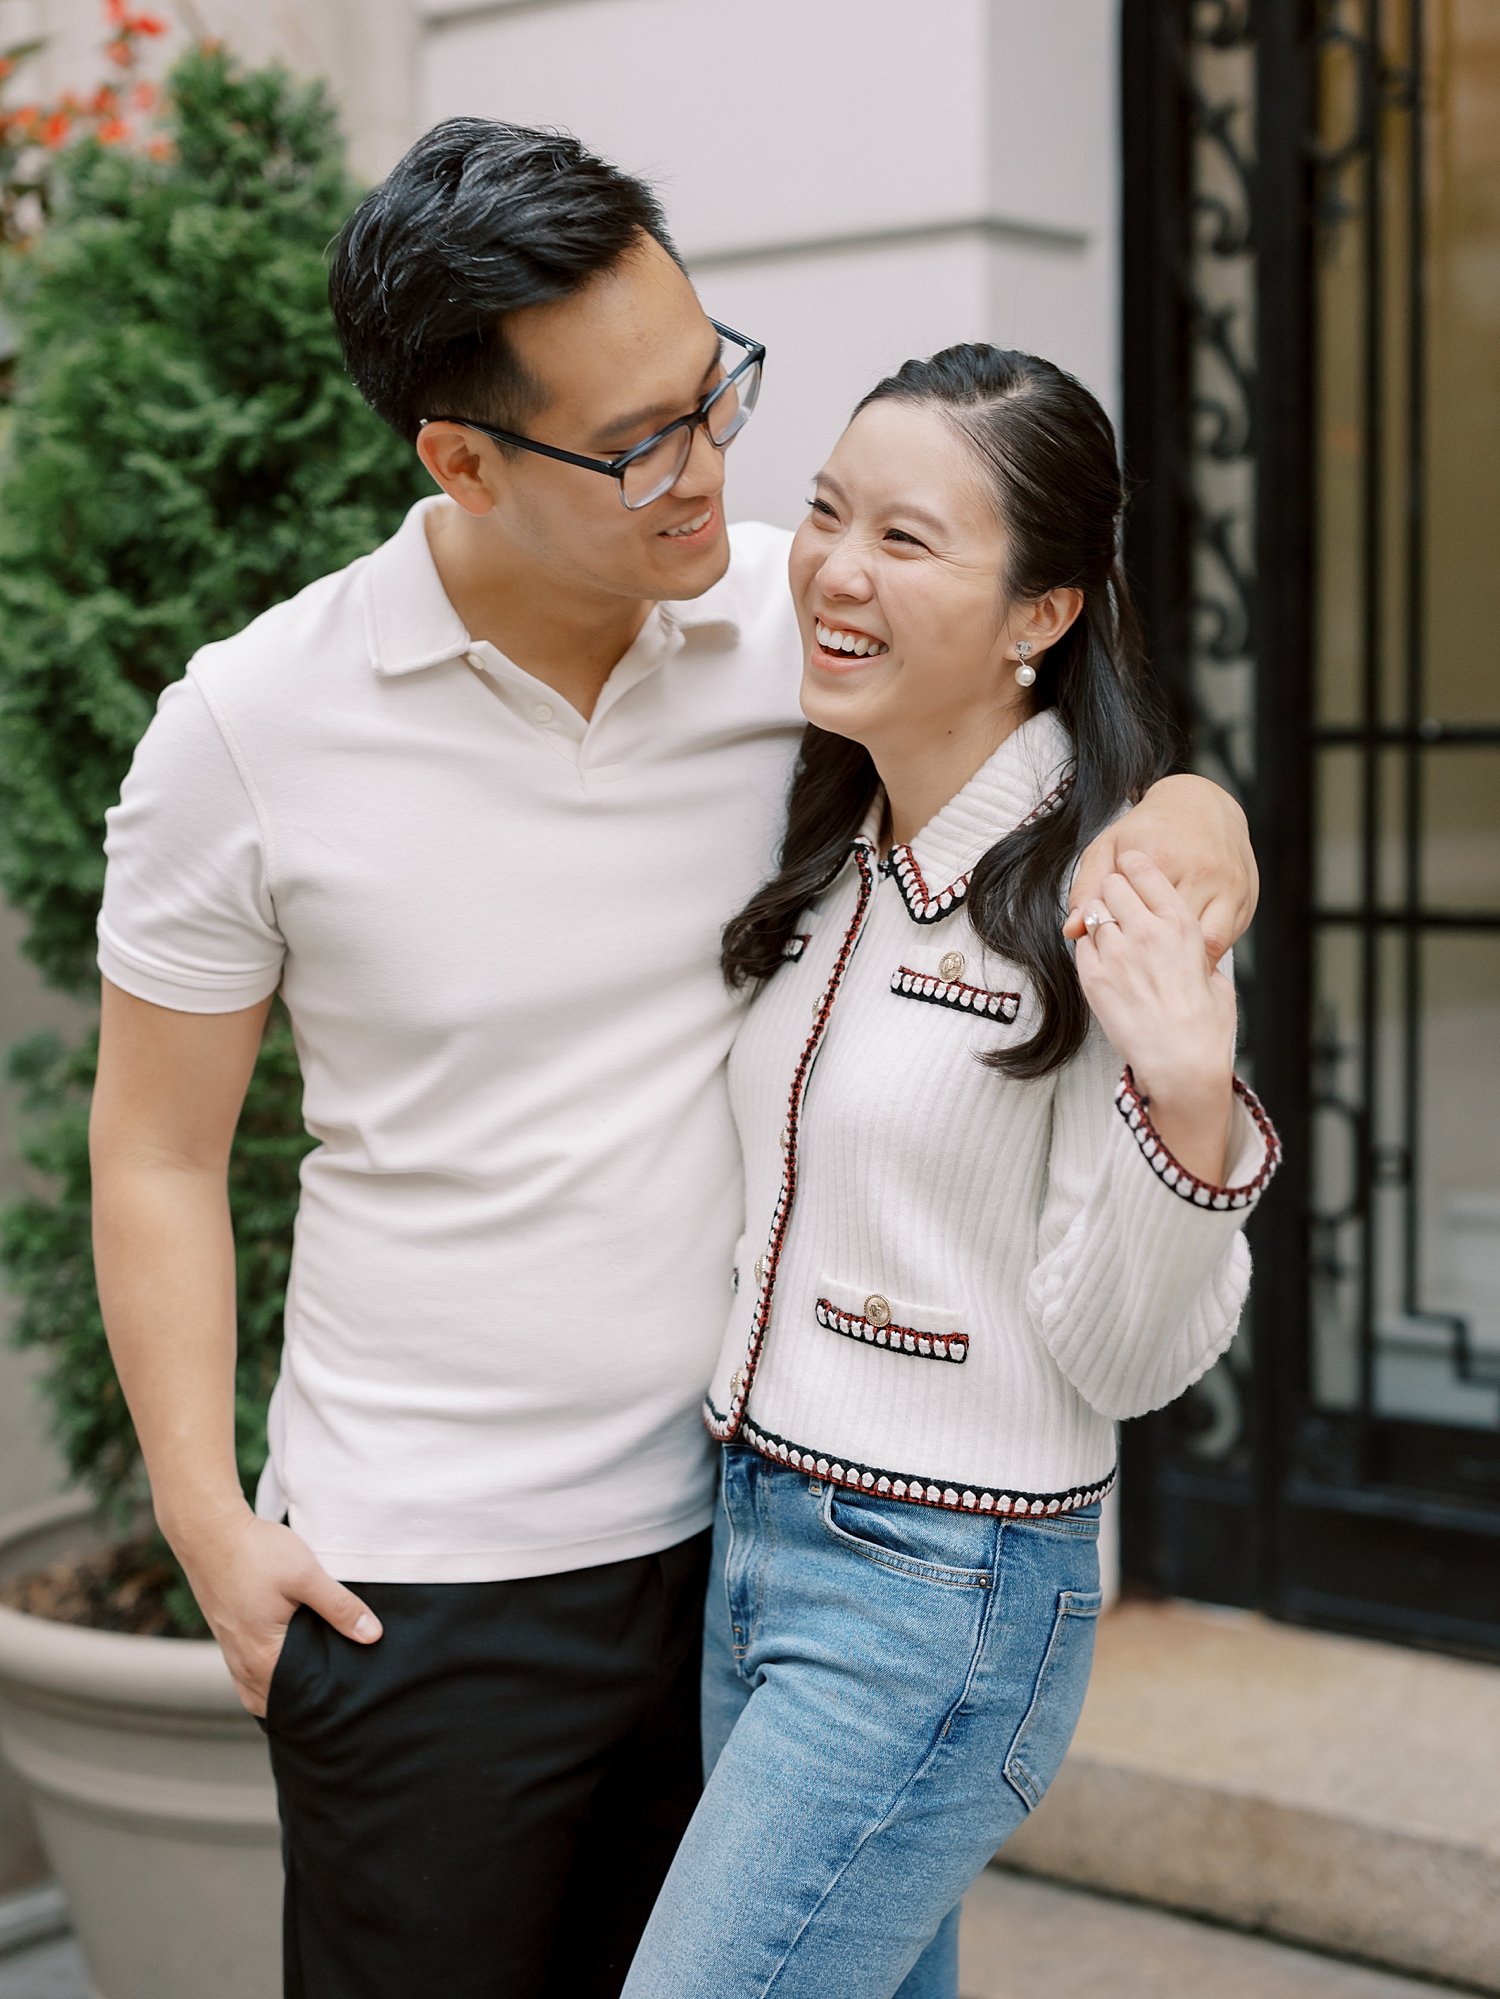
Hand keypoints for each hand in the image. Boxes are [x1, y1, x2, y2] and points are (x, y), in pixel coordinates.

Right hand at [171, 1508, 381, 1717]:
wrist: (209, 1532)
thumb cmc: (255, 1552)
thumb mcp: (306, 1576)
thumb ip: (340, 1607)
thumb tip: (372, 1635)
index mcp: (263, 1658)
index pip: (299, 1699)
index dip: (326, 1697)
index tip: (351, 1690)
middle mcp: (243, 1666)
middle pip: (280, 1700)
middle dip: (307, 1698)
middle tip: (341, 1684)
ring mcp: (232, 1654)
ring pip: (263, 1690)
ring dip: (287, 1687)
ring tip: (319, 1673)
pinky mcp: (228, 1638)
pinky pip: (251, 1674)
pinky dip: (271, 1674)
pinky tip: (292, 1656)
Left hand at [1065, 774, 1256, 966]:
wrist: (1202, 805)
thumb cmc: (1149, 830)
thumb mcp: (1108, 849)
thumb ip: (1088, 889)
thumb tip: (1072, 930)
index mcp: (1161, 857)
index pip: (1134, 917)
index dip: (1122, 940)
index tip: (1116, 949)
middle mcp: (1199, 870)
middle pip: (1171, 933)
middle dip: (1153, 954)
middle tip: (1137, 963)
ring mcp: (1228, 885)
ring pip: (1204, 943)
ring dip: (1183, 959)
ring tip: (1163, 963)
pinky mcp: (1246, 898)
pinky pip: (1225, 940)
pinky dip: (1205, 953)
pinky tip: (1185, 953)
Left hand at [1075, 851, 1236, 1184]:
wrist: (1181, 1066)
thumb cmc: (1206, 1028)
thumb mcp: (1215, 979)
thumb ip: (1199, 955)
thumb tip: (1191, 953)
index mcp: (1181, 924)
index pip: (1143, 870)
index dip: (1133, 866)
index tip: (1130, 870)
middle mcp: (1146, 931)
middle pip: (1113, 886)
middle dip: (1113, 891)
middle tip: (1117, 905)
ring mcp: (1116, 954)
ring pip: (1093, 913)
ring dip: (1098, 919)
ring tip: (1112, 937)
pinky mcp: (1093, 978)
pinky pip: (1081, 946)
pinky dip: (1088, 947)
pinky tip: (1103, 960)